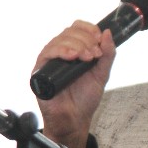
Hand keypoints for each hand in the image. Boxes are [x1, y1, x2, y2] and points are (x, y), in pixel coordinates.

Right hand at [33, 21, 115, 147]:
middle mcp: (60, 53)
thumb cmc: (85, 99)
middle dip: (86, 40)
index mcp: (74, 50)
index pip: (78, 28)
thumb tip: (108, 33)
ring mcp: (50, 61)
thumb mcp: (102, 74)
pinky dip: (61, 51)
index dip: (89, 29)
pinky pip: (47, 53)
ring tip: (87, 58)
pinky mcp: (40, 71)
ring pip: (59, 40)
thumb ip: (108, 54)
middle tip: (95, 55)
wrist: (75, 119)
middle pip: (69, 32)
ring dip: (77, 45)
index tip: (99, 40)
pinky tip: (72, 57)